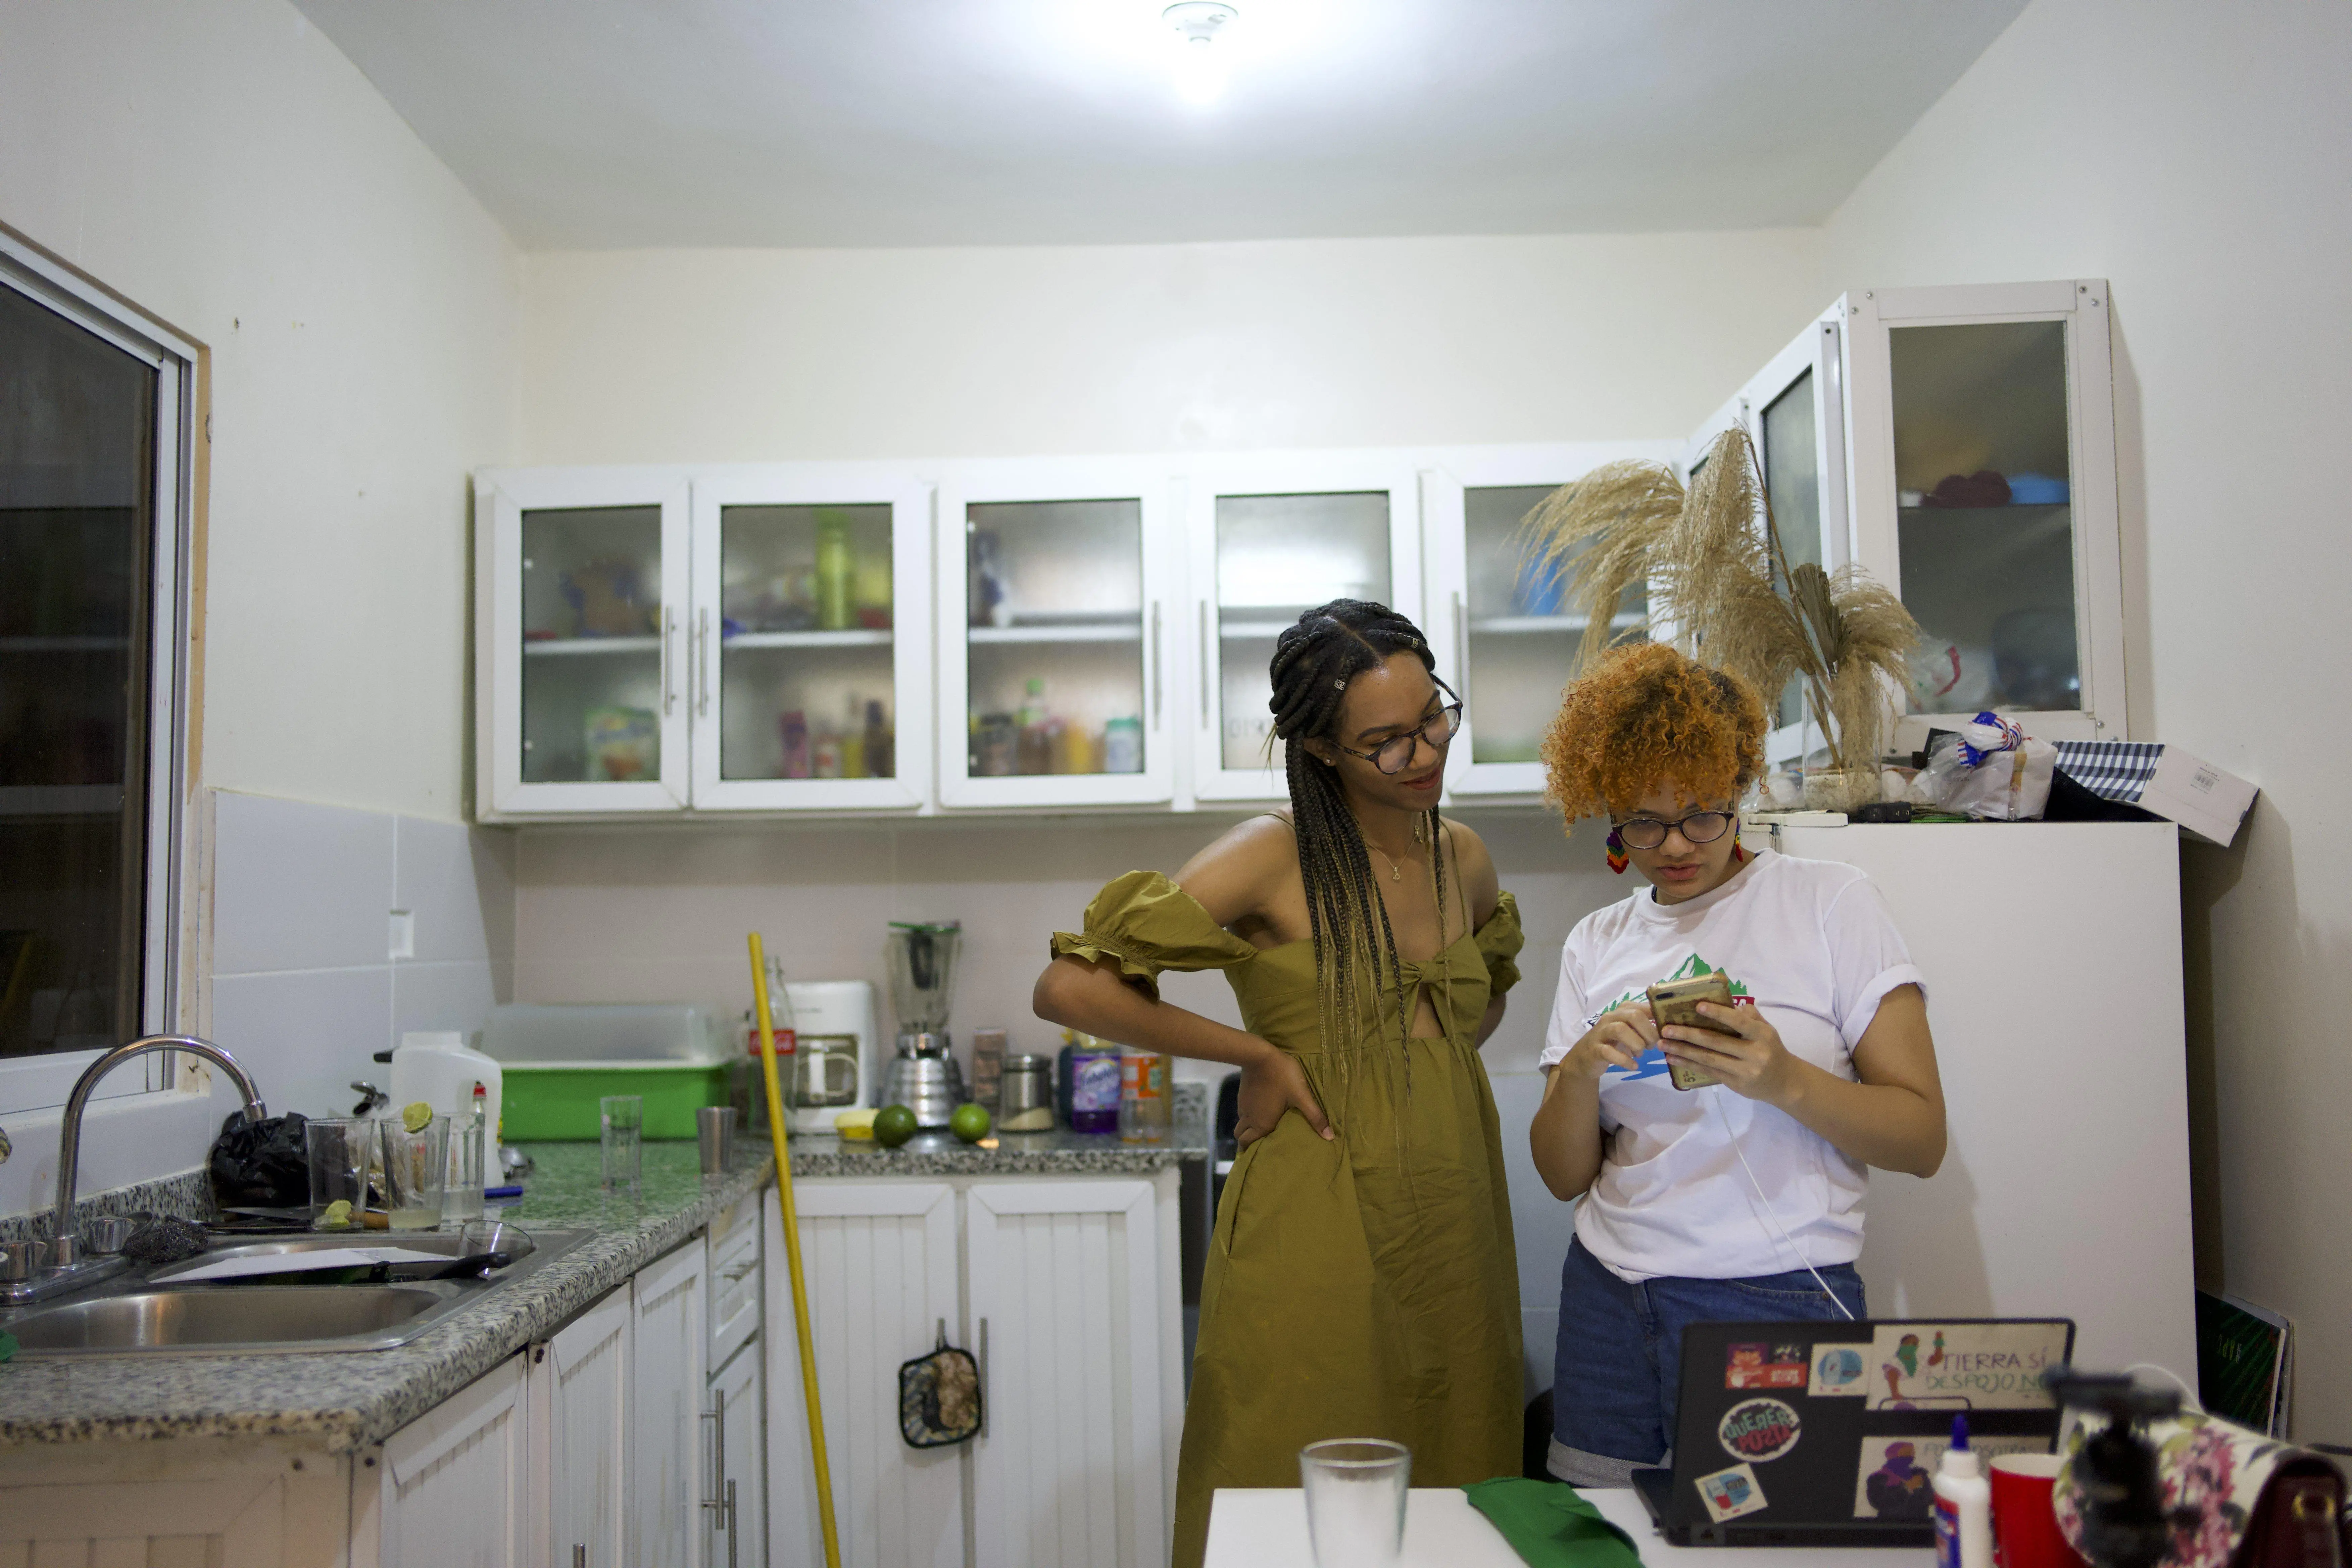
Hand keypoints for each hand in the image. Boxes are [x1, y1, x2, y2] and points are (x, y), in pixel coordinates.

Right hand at [1235, 1042, 1332, 1148]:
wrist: (1259, 1055)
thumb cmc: (1283, 1076)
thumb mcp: (1301, 1096)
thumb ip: (1315, 1116)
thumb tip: (1329, 1137)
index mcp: (1262, 1124)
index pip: (1247, 1144)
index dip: (1251, 1151)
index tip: (1258, 1156)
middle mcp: (1250, 1118)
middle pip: (1241, 1137)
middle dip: (1247, 1143)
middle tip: (1259, 1145)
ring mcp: (1244, 1106)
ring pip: (1242, 1124)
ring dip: (1249, 1129)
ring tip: (1261, 1129)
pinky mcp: (1242, 1095)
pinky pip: (1243, 1112)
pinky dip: (1249, 1116)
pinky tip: (1261, 1110)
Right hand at [1559, 1002, 1657, 1082]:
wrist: (1584, 1058)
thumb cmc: (1612, 1043)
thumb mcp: (1628, 1030)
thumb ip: (1644, 1025)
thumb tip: (1668, 1028)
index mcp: (1622, 1011)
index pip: (1643, 1006)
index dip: (1658, 1017)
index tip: (1666, 1030)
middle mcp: (1610, 1017)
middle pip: (1633, 1015)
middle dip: (1648, 1032)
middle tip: (1652, 1046)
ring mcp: (1601, 1033)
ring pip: (1620, 1030)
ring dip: (1636, 1044)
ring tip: (1640, 1054)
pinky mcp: (1595, 1049)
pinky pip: (1610, 1052)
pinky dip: (1625, 1060)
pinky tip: (1633, 1066)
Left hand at [1661, 1001, 1798, 1103]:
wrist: (1784, 1082)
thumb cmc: (1771, 1049)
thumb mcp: (1767, 1030)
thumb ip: (1749, 1017)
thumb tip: (1728, 1003)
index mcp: (1762, 1035)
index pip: (1738, 1022)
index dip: (1718, 1014)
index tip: (1697, 1006)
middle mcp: (1754, 1053)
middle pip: (1716, 1042)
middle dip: (1688, 1035)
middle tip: (1665, 1029)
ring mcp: (1744, 1070)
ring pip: (1708, 1059)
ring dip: (1682, 1051)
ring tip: (1663, 1044)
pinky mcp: (1735, 1083)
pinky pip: (1708, 1071)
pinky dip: (1689, 1064)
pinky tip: (1673, 1058)